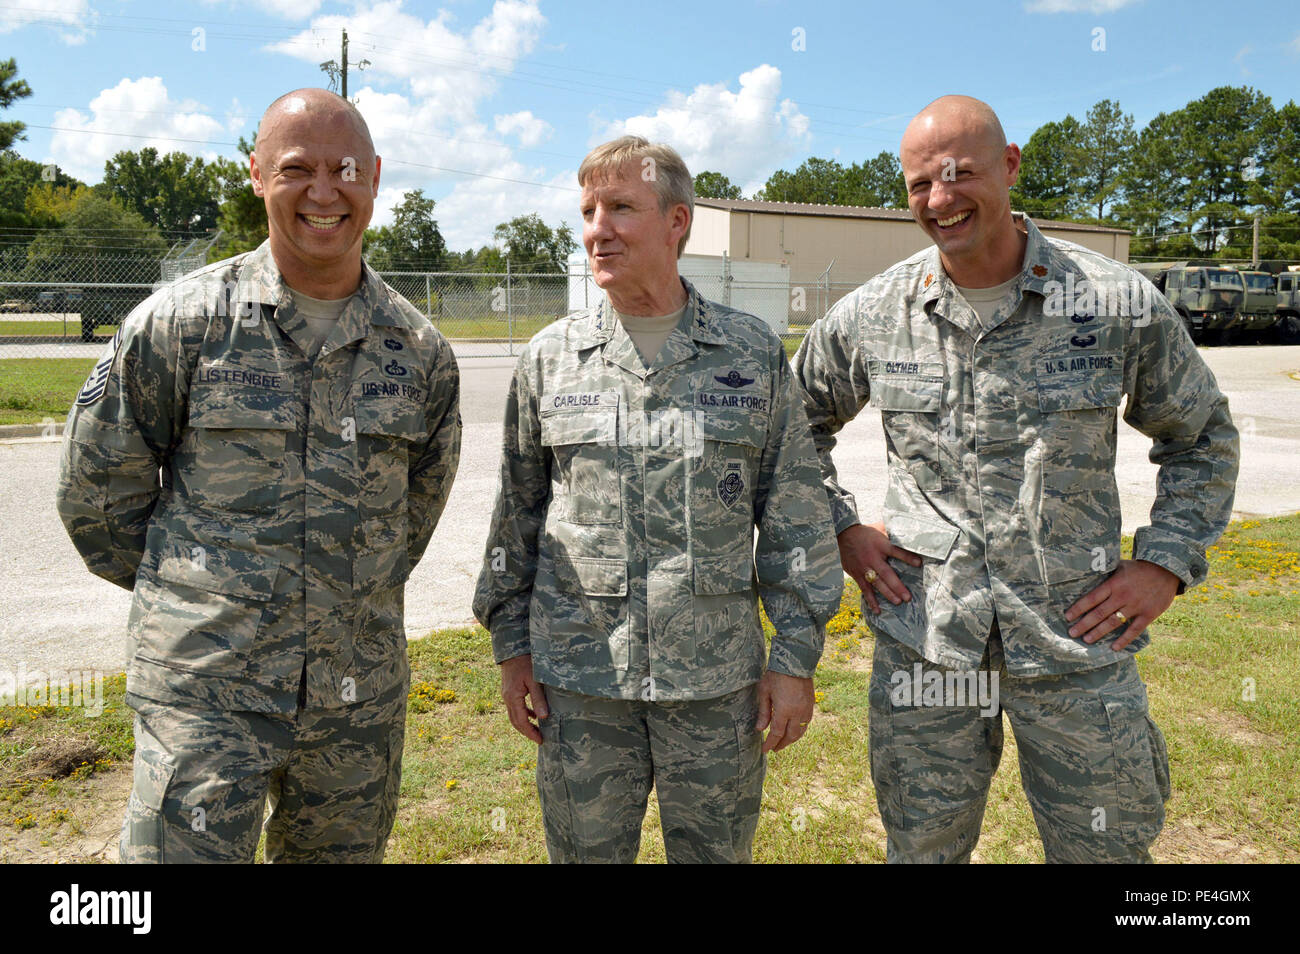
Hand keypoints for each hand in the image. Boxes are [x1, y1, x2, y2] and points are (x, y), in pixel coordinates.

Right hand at [499, 654, 548, 743]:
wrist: (513, 650)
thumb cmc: (525, 663)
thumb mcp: (534, 680)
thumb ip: (538, 699)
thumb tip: (543, 717)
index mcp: (512, 697)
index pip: (521, 721)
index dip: (530, 732)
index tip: (540, 740)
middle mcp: (507, 698)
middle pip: (515, 721)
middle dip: (527, 732)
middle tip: (539, 739)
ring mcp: (507, 695)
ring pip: (514, 715)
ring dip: (524, 724)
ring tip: (536, 731)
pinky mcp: (509, 691)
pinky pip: (515, 707)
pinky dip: (524, 713)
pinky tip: (533, 715)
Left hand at [755, 671, 814, 752]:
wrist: (795, 662)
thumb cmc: (776, 675)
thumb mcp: (765, 692)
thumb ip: (764, 712)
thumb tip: (760, 729)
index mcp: (784, 710)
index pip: (777, 734)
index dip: (770, 743)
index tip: (765, 750)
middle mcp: (797, 713)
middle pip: (790, 736)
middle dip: (782, 744)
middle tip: (774, 749)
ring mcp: (806, 709)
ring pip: (800, 731)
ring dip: (792, 739)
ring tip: (783, 742)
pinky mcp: (811, 705)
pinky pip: (806, 723)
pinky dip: (800, 730)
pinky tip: (794, 730)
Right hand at [837, 522, 922, 613]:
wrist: (843, 535)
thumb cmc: (865, 533)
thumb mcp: (879, 528)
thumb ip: (892, 532)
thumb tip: (909, 533)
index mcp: (880, 545)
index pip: (895, 551)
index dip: (907, 557)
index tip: (919, 563)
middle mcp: (872, 558)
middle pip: (886, 573)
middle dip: (897, 586)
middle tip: (907, 597)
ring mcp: (864, 568)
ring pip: (876, 583)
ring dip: (887, 594)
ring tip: (898, 602)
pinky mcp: (857, 574)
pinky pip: (865, 589)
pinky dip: (871, 600)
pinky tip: (878, 610)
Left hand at [1065, 559, 1180, 650]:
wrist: (1167, 570)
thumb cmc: (1139, 568)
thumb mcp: (1120, 566)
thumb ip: (1105, 574)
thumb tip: (1085, 576)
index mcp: (1114, 584)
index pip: (1092, 598)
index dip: (1079, 608)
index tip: (1068, 617)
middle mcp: (1123, 596)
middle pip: (1099, 613)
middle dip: (1084, 624)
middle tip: (1072, 633)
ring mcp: (1136, 606)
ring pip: (1113, 622)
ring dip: (1098, 632)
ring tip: (1086, 640)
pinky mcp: (1149, 614)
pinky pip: (1134, 630)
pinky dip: (1124, 640)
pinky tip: (1114, 648)